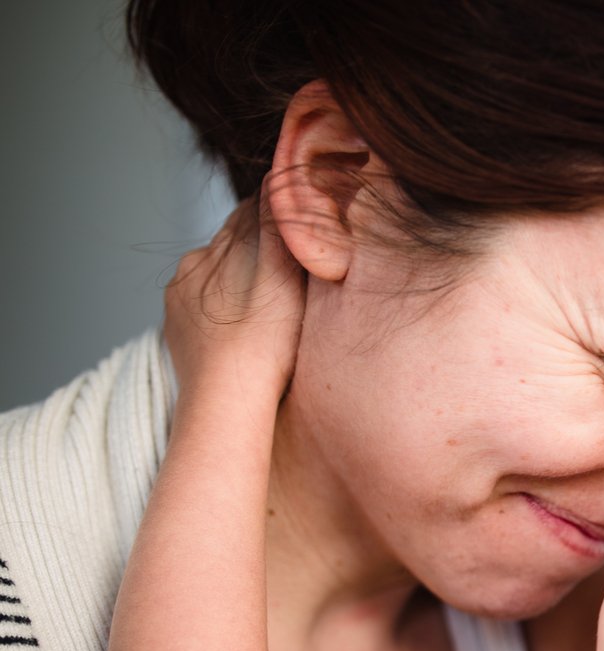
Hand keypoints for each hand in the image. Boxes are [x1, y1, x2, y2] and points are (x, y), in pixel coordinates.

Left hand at [163, 197, 306, 404]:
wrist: (225, 402)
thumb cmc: (263, 345)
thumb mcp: (283, 276)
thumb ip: (278, 225)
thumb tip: (277, 174)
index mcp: (221, 247)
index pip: (254, 211)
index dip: (282, 212)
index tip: (305, 219)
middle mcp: (193, 265)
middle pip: (233, 242)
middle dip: (260, 245)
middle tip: (293, 261)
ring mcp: (180, 299)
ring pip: (217, 274)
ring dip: (240, 278)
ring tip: (267, 299)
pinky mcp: (178, 329)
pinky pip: (204, 305)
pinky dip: (223, 307)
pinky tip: (240, 324)